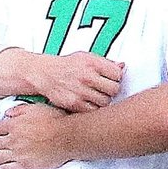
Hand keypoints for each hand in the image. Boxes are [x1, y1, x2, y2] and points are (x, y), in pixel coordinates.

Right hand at [0, 48, 123, 110]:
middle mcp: (86, 76)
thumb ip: (105, 62)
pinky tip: (89, 102)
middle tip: (105, 89)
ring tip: (96, 95)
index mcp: (92, 63)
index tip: (112, 79)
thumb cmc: (66, 66)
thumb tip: (123, 66)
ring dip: (103, 100)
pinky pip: (93, 111)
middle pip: (114, 89)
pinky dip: (93, 108)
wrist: (44, 74)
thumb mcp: (86, 57)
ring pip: (105, 102)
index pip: (117, 74)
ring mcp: (80, 91)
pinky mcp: (74, 104)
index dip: (116, 78)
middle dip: (111, 90)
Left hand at [0, 101, 70, 168]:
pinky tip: (2, 167)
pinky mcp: (25, 166)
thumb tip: (8, 113)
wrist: (67, 137)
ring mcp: (18, 154)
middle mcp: (12, 140)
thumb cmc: (55, 121)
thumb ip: (19, 110)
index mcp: (13, 125)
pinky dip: (2, 168)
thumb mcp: (36, 108)